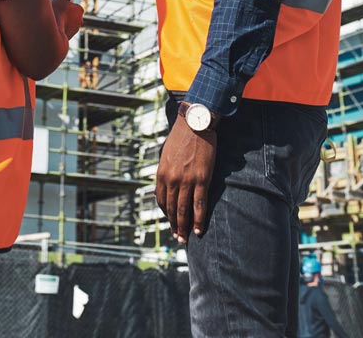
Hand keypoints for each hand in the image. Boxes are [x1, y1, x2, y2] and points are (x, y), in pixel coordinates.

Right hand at [52, 0, 83, 39]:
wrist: (53, 30)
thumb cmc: (57, 12)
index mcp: (80, 10)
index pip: (74, 6)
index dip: (66, 5)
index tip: (60, 5)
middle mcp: (80, 20)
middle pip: (71, 15)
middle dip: (65, 14)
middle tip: (56, 12)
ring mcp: (75, 30)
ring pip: (68, 24)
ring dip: (62, 22)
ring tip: (53, 20)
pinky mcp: (69, 37)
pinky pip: (63, 31)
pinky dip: (59, 29)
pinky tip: (53, 27)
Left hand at [155, 116, 216, 242]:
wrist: (195, 124)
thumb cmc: (181, 137)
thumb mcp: (166, 154)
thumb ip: (166, 170)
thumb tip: (167, 183)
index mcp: (162, 173)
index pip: (161, 200)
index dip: (166, 213)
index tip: (170, 221)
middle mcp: (172, 180)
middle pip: (171, 209)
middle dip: (174, 225)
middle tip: (177, 238)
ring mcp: (186, 181)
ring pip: (184, 210)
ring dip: (184, 227)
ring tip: (185, 239)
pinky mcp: (201, 179)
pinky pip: (199, 205)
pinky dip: (198, 220)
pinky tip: (198, 230)